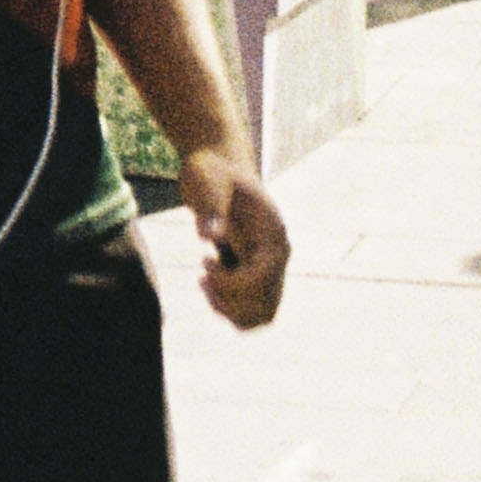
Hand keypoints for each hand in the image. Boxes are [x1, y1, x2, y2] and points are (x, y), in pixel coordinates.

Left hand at [177, 146, 289, 328]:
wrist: (218, 167)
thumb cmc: (210, 170)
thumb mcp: (204, 179)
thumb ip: (209, 205)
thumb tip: (207, 236)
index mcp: (272, 232)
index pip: (263, 277)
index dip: (232, 283)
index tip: (204, 263)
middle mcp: (277, 253)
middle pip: (266, 305)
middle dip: (229, 299)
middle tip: (203, 275)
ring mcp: (270, 266)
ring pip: (263, 314)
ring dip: (231, 310)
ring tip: (206, 284)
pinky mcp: (257, 272)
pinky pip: (253, 309)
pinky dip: (231, 309)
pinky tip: (210, 287)